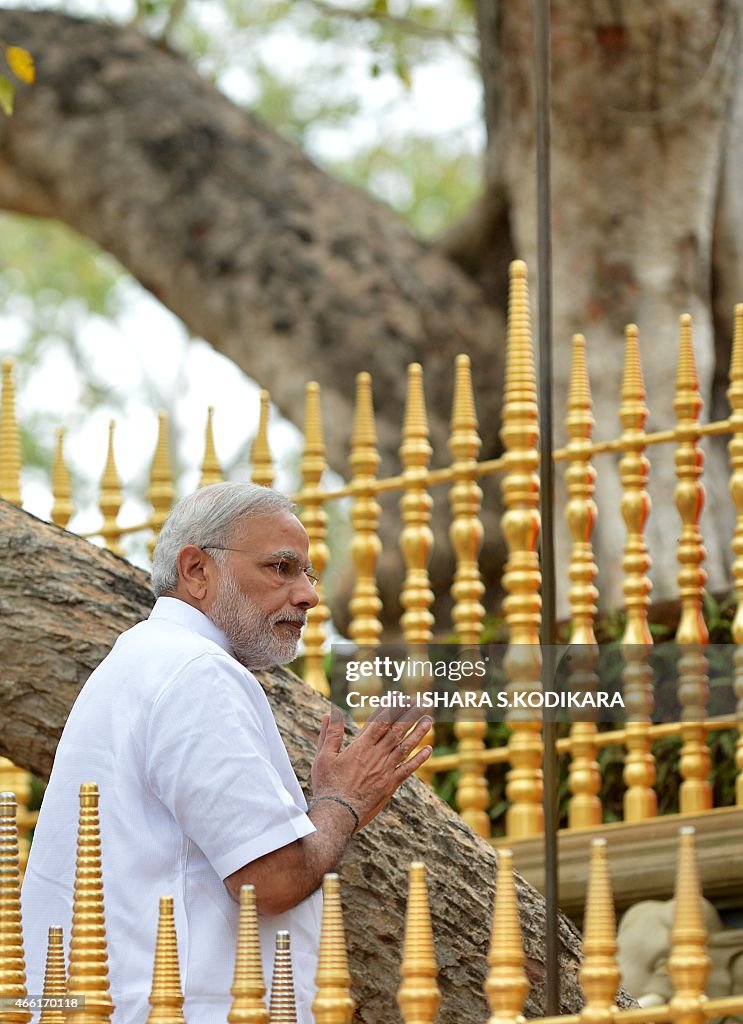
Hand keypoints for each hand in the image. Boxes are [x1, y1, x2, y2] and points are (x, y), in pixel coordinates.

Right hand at [311, 702, 431, 829]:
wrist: (338, 814)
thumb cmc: (328, 785)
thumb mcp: (324, 756)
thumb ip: (330, 734)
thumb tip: (331, 713)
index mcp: (361, 746)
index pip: (380, 721)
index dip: (391, 707)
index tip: (399, 696)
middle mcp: (377, 755)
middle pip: (397, 730)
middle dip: (409, 714)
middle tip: (420, 702)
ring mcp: (386, 770)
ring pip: (406, 747)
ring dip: (418, 732)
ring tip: (429, 720)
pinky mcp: (391, 784)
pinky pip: (408, 769)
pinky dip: (419, 759)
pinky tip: (429, 750)